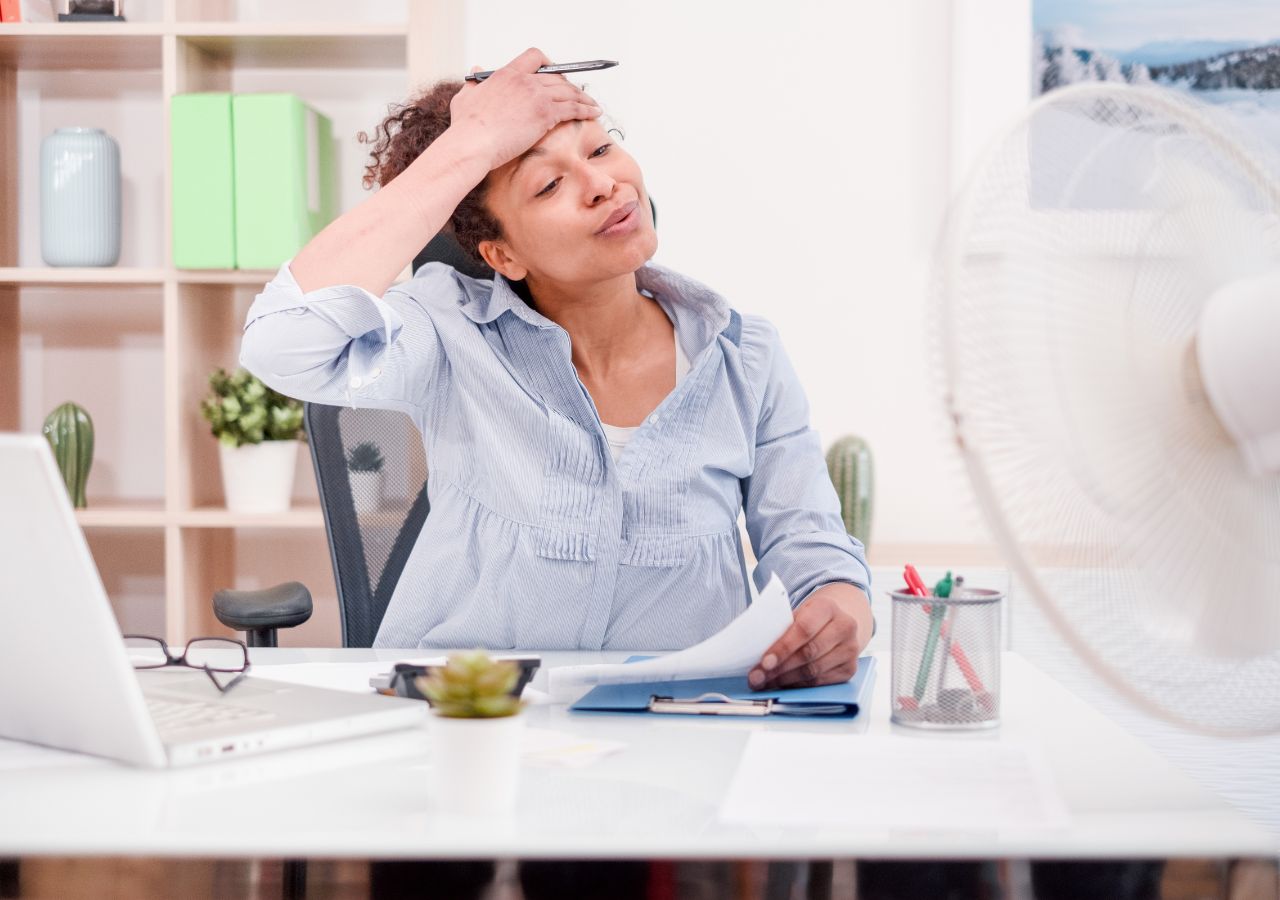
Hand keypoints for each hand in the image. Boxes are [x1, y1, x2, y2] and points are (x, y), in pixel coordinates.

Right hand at [449, 47, 602, 171]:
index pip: (535, 57)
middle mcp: (525, 80)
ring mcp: (537, 96)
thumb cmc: (466, 126)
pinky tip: (594, 113)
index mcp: (507, 73)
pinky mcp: (546, 114)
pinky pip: (573, 108)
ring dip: (583, 98)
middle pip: (557, 76)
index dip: (549, 65)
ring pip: (569, 91)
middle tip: (577, 95)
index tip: (555, 74)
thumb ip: (474, 82)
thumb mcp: (466, 96)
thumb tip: (476, 70)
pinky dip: (586, 109)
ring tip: (592, 105)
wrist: (473, 143)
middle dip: (570, 86)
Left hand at [748, 584, 867, 690]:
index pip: (804, 629)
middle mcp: (845, 626)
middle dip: (780, 668)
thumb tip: (754, 652)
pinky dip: (798, 685)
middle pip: (808, 653)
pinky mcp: (850, 668)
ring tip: (766, 683)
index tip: (764, 662)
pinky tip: (783, 685)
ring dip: (786, 680)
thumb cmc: (809, 619)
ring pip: (814, 671)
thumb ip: (780, 629)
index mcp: (828, 607)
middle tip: (758, 677)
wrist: (836, 624)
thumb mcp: (796, 615)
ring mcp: (851, 649)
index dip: (783, 648)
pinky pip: (820, 682)